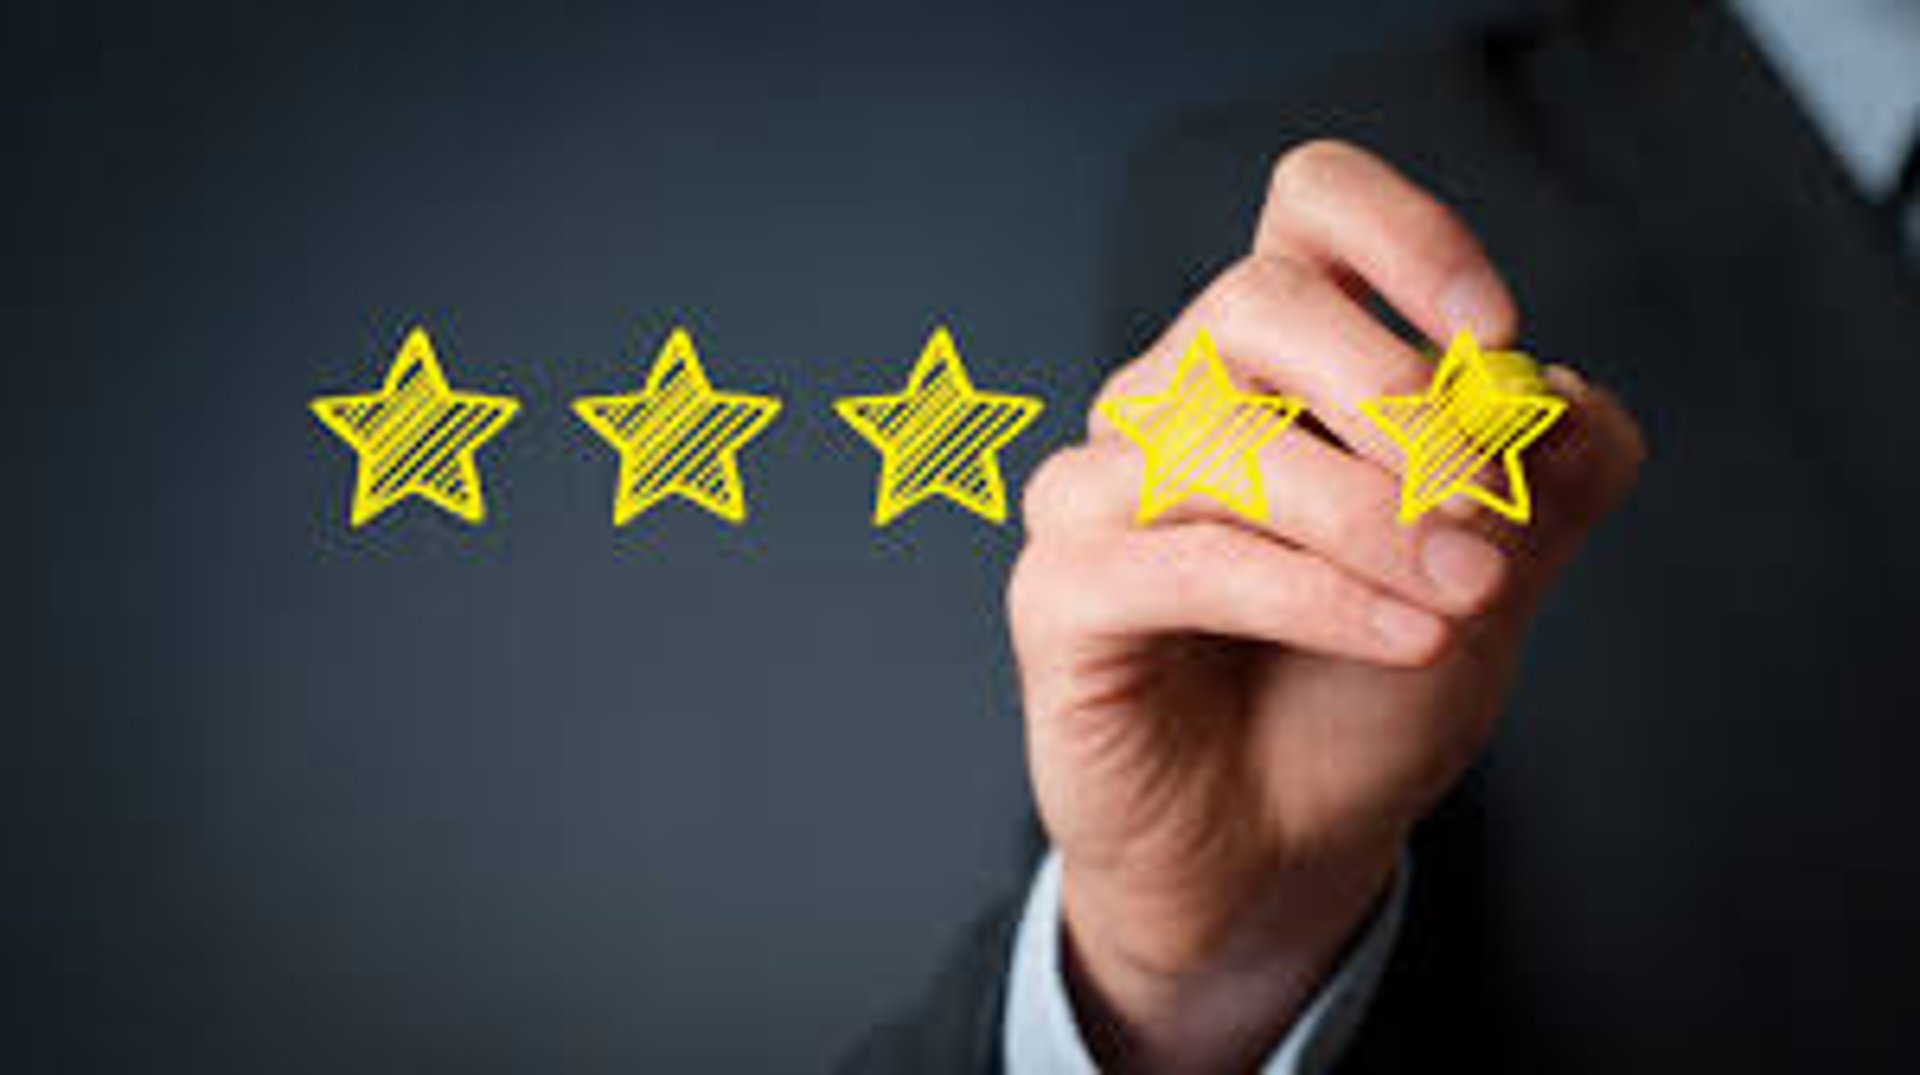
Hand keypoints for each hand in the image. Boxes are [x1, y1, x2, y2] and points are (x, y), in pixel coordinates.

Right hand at [1008, 140, 1644, 1071]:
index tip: (1491, 332)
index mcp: (1270, 363)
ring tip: (1466, 584)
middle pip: (1257, 300)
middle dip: (1391, 389)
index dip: (1401, 235)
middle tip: (1481, 496)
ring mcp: (1100, 489)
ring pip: (1219, 435)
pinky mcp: (1060, 591)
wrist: (1282, 851)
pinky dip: (1312, 593)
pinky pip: (1182, 558)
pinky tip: (1405, 635)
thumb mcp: (1488, 579)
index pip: (1305, 209)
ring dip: (1366, 511)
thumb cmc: (1361, 696)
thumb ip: (1541, 484)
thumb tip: (1560, 396)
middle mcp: (1170, 399)